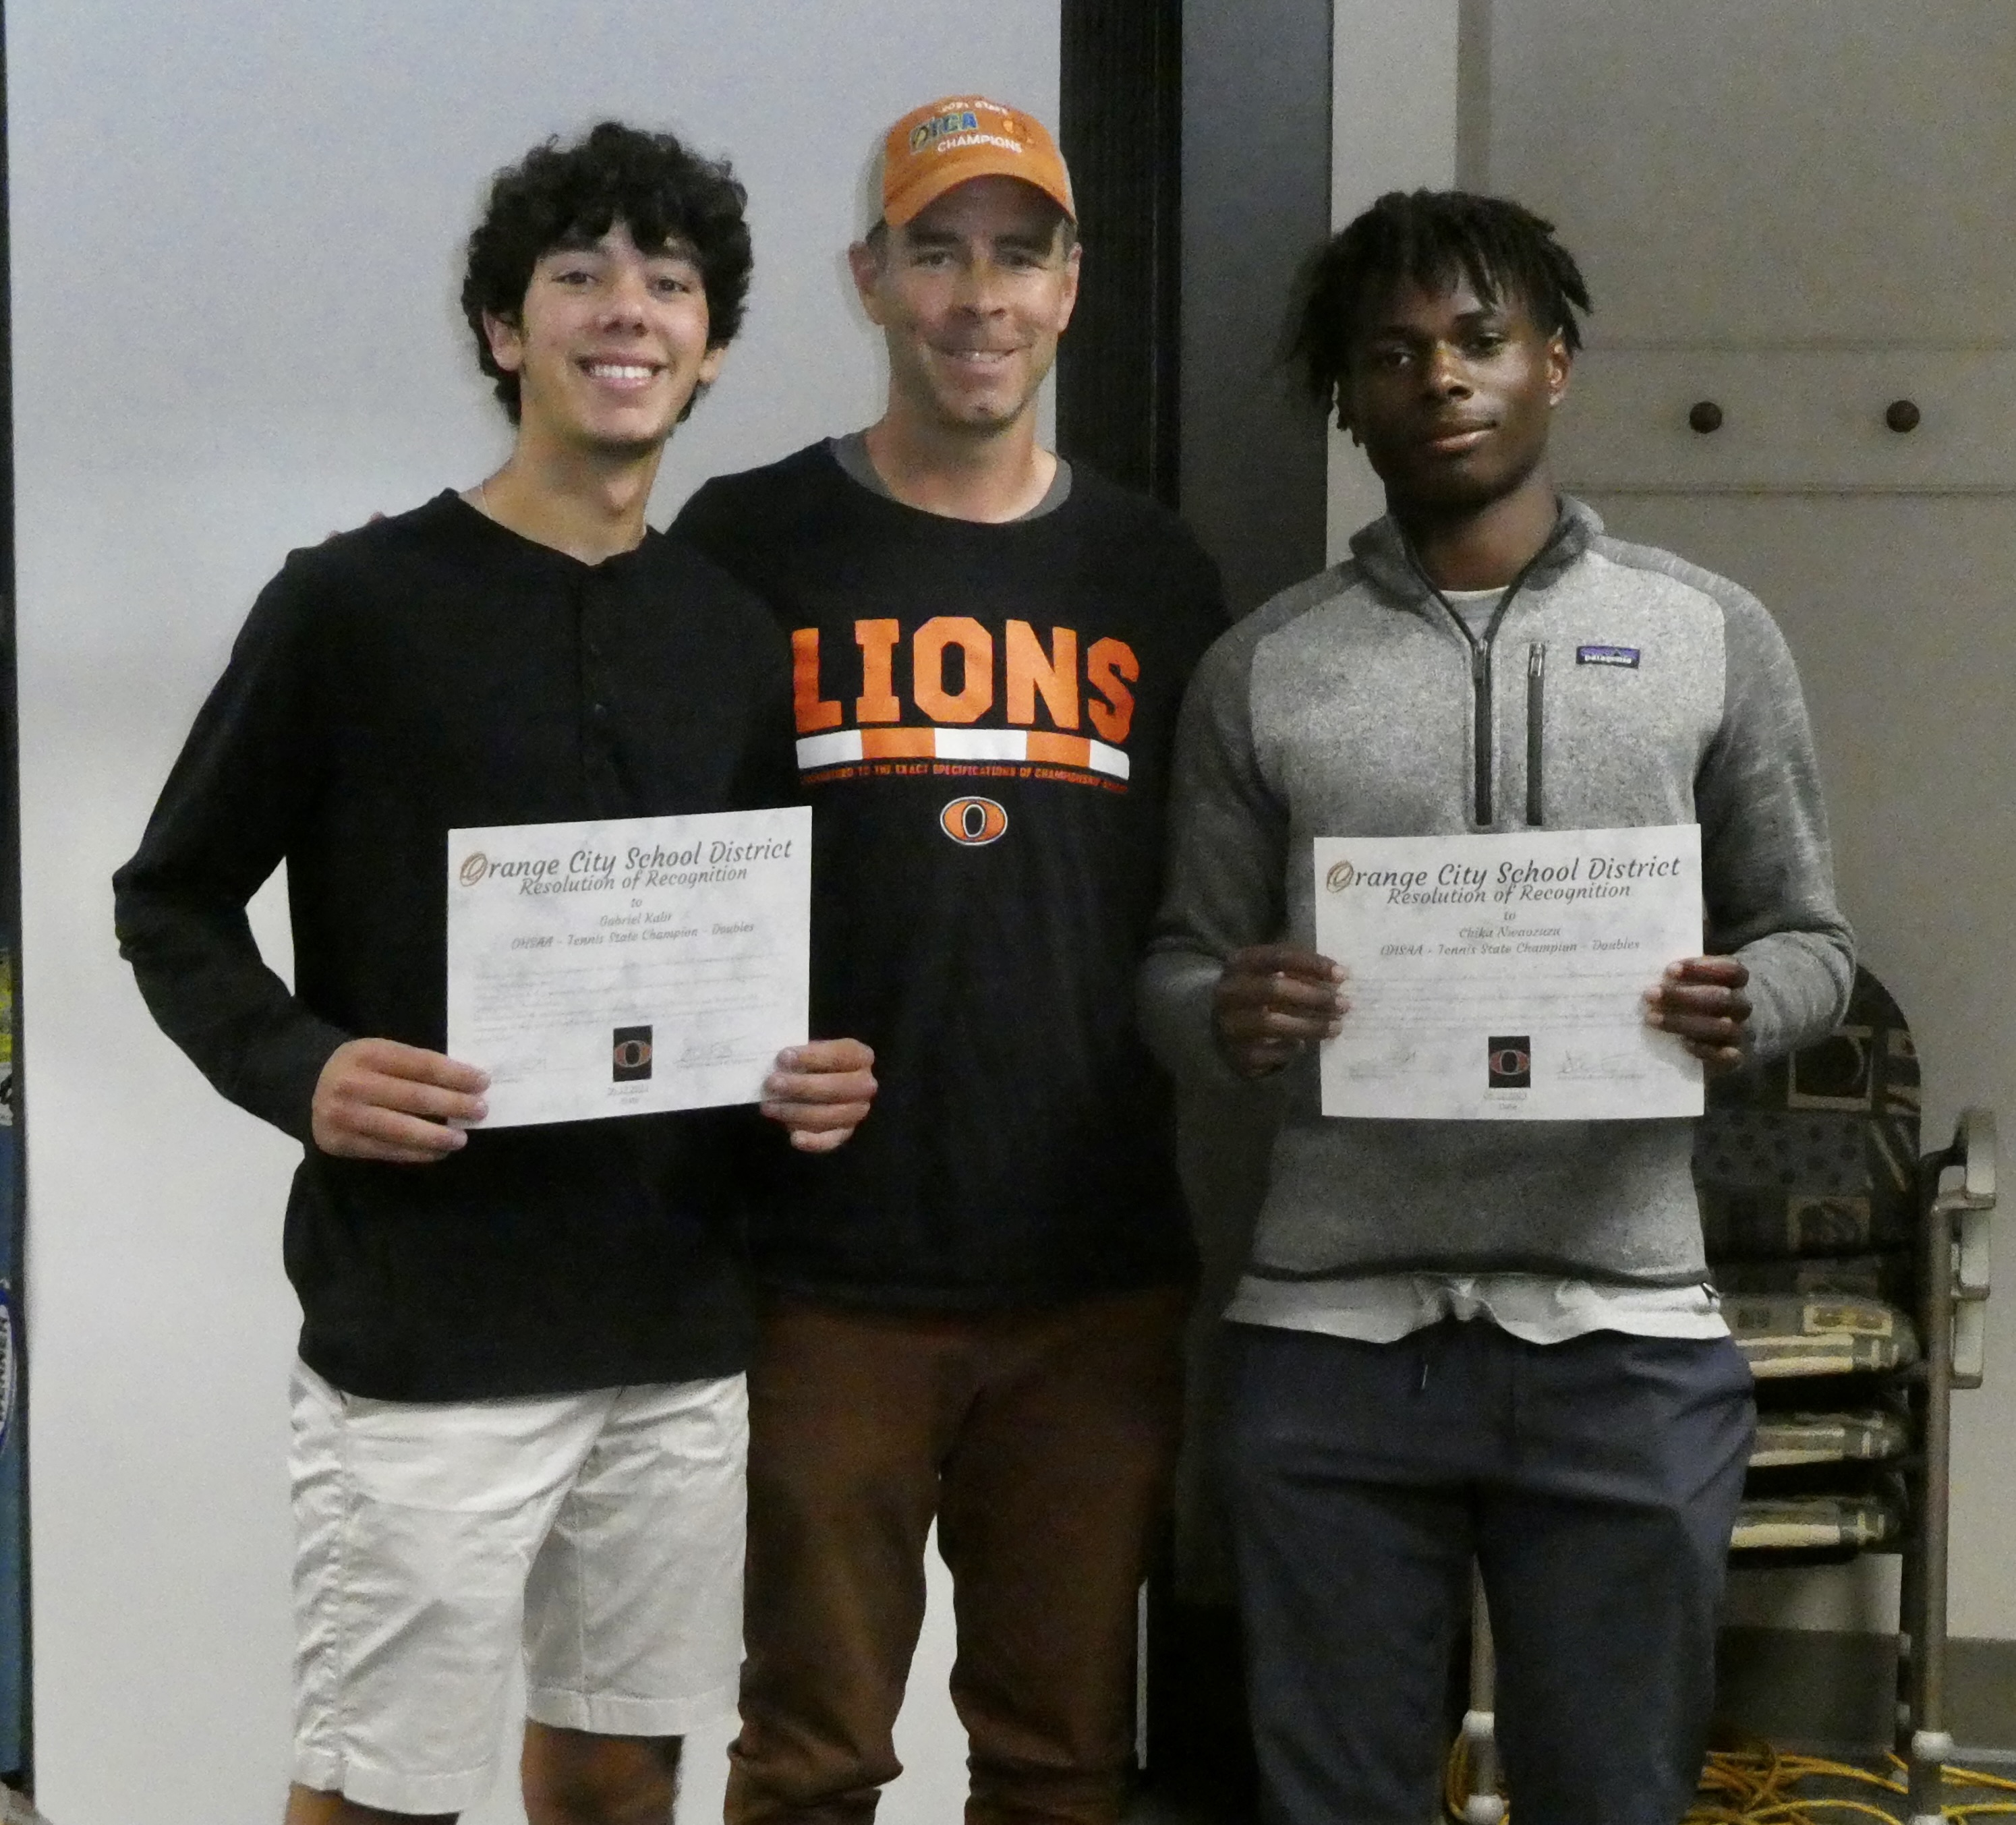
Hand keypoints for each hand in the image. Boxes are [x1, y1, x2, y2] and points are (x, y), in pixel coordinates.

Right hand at [311, 1038, 488, 1162]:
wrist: (308, 1085)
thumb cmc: (359, 1067)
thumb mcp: (381, 1051)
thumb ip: (416, 1065)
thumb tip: (465, 1084)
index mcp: (368, 1054)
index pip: (421, 1065)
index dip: (455, 1075)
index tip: (482, 1081)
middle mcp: (353, 1085)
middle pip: (415, 1097)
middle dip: (454, 1105)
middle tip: (480, 1110)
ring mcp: (344, 1116)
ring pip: (401, 1130)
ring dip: (438, 1136)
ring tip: (462, 1138)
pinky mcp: (341, 1143)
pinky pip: (387, 1150)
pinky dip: (417, 1153)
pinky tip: (438, 1152)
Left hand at [761, 1038, 876, 1152]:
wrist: (818, 1082)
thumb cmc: (811, 1062)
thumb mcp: (809, 1051)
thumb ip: (800, 1056)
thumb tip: (779, 1066)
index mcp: (861, 1057)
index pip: (840, 1055)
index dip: (812, 1057)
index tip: (783, 1057)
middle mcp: (865, 1085)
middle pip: (838, 1087)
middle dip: (803, 1086)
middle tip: (772, 1083)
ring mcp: (857, 1111)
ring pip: (831, 1115)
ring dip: (797, 1112)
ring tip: (768, 1107)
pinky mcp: (845, 1132)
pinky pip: (832, 1140)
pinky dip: (814, 1141)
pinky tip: (795, 1138)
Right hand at [1212, 944, 1348, 1078]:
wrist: (1220, 1028)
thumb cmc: (1257, 995)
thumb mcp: (1270, 975)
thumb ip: (1298, 972)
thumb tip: (1339, 978)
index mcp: (1239, 963)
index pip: (1278, 957)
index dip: (1312, 964)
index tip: (1343, 975)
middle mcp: (1229, 992)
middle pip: (1273, 989)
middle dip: (1314, 997)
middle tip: (1343, 1004)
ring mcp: (1230, 1024)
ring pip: (1271, 1023)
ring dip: (1310, 1025)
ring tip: (1336, 1027)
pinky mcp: (1236, 1053)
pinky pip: (1269, 1052)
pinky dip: (1291, 1049)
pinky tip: (1304, 1046)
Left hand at [1644, 956, 1751, 1075]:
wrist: (1722, 1041)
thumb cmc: (1698, 1003)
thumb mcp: (1692, 985)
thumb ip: (1679, 979)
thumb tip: (1648, 973)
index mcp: (1736, 983)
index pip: (1732, 970)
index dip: (1702, 968)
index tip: (1669, 971)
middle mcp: (1742, 1006)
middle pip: (1723, 998)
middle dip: (1683, 996)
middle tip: (1650, 994)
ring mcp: (1742, 1033)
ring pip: (1723, 1027)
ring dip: (1684, 1022)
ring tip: (1652, 1018)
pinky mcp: (1737, 1058)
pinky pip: (1728, 1056)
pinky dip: (1705, 1049)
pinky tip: (1683, 1043)